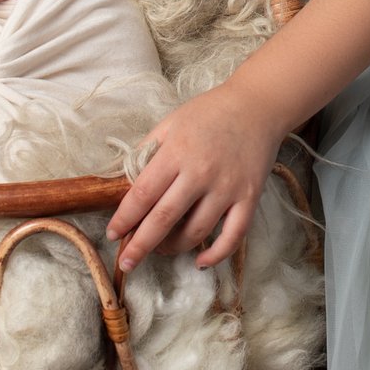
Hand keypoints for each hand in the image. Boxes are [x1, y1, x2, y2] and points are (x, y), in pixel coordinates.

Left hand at [106, 83, 286, 274]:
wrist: (257, 107)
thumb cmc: (209, 114)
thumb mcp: (170, 123)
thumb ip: (147, 151)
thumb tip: (123, 182)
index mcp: (177, 152)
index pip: (142, 194)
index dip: (124, 219)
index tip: (113, 234)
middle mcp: (201, 173)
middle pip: (164, 219)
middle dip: (140, 246)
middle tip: (126, 263)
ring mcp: (227, 188)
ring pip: (195, 232)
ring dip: (173, 248)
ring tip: (160, 250)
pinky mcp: (249, 198)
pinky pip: (233, 236)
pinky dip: (216, 255)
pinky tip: (200, 262)